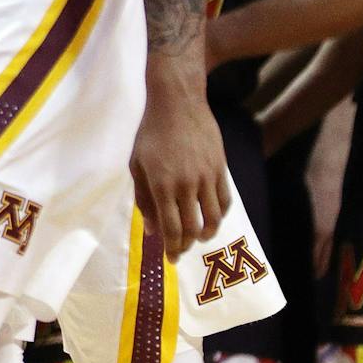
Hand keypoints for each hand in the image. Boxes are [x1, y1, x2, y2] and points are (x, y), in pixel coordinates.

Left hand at [131, 71, 230, 255]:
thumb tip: (152, 230)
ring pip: (213, 218)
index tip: (170, 259)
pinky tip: (212, 218)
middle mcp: (186, 184)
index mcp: (161, 184)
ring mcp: (206, 177)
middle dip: (187, 245)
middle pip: (193, 228)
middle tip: (181, 251)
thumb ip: (144, 199)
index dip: (172, 248)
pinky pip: (225, 201)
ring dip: (206, 233)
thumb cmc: (151, 133)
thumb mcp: (137, 165)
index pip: (172, 228)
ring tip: (198, 237)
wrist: (178, 103)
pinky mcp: (220, 169)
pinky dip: (220, 215)